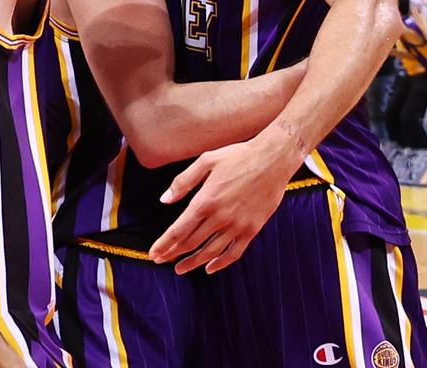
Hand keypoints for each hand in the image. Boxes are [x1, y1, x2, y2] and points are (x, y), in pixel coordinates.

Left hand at [149, 136, 298, 274]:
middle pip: (191, 242)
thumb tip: (164, 200)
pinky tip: (209, 267)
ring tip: (180, 269)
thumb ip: (183, 182)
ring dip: (193, 262)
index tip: (153, 253)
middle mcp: (220, 217)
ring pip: (211, 251)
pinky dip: (221, 263)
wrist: (272, 160)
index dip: (164, 244)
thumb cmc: (237, 157)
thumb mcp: (205, 161)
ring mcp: (238, 225)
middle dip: (173, 253)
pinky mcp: (253, 229)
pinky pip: (235, 252)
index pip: (179, 230)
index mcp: (205, 200)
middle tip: (160, 260)